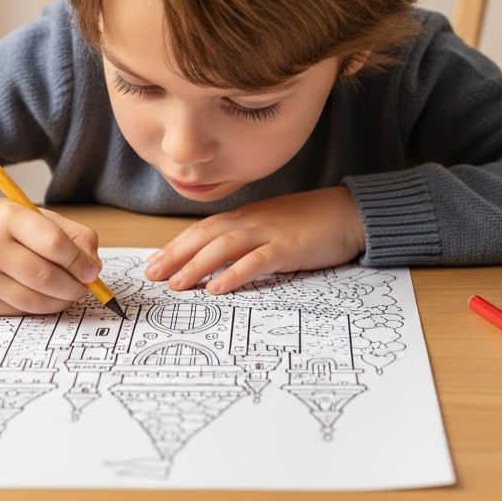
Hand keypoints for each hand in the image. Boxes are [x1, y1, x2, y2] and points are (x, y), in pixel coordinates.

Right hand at [0, 196, 103, 315]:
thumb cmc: (2, 227)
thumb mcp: (36, 217)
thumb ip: (72, 235)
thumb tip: (93, 267)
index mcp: (7, 218)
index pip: (53, 243)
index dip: (79, 260)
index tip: (91, 270)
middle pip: (45, 276)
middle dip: (74, 286)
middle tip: (84, 285)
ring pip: (35, 299)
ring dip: (61, 300)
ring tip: (68, 292)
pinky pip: (22, 310)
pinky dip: (42, 306)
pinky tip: (46, 296)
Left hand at [144, 185, 366, 294]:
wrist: (350, 212)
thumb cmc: (312, 223)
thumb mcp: (271, 226)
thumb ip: (247, 238)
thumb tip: (219, 257)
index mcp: (245, 217)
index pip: (201, 229)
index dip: (176, 245)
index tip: (154, 261)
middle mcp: (251, 221)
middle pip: (204, 235)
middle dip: (175, 254)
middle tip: (151, 274)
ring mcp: (269, 232)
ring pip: (224, 246)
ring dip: (196, 265)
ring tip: (177, 284)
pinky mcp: (289, 247)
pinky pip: (257, 260)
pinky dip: (235, 274)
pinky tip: (217, 288)